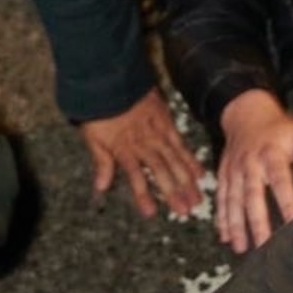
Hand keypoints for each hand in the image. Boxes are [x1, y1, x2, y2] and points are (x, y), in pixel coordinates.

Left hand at [81, 91, 207, 218]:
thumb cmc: (99, 109)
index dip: (143, 195)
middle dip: (174, 192)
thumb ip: (101, 162)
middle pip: (162, 171)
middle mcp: (144, 143)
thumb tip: (101, 187)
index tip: (152, 213)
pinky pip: (180, 143)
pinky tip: (199, 172)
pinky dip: (190, 158)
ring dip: (186, 180)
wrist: (111, 79)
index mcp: (125, 149)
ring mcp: (157, 132)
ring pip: (175, 159)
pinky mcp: (166, 122)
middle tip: (186, 210)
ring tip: (197, 197)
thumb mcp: (93, 137)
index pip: (136, 176)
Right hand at [214, 90, 292, 252]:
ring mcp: (234, 170)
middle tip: (264, 246)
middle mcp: (250, 164)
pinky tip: (223, 236)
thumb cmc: (280, 129)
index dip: (288, 202)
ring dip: (235, 224)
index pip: (281, 181)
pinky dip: (221, 217)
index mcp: (271, 154)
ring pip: (233, 200)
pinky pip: (221, 197)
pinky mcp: (223, 174)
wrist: (247, 112)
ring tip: (240, 248)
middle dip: (257, 221)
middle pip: (252, 195)